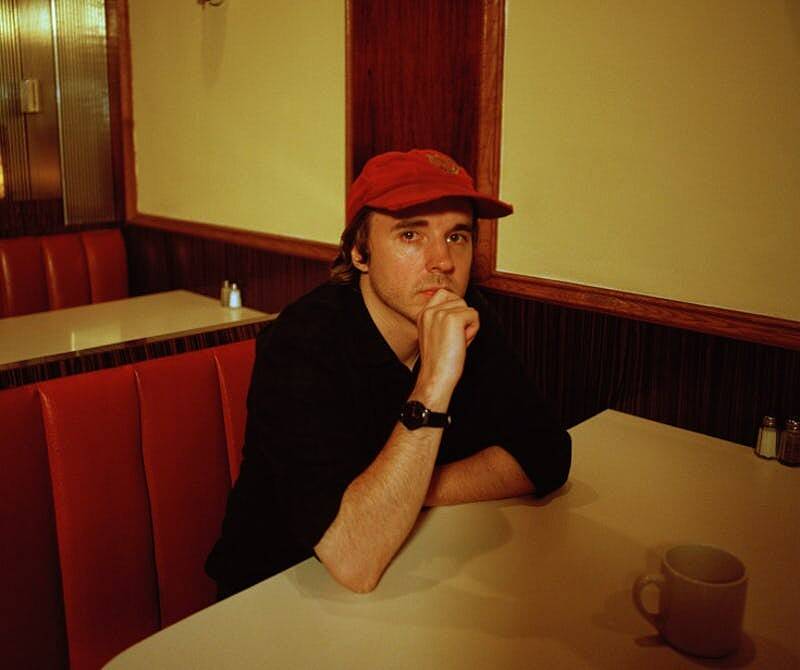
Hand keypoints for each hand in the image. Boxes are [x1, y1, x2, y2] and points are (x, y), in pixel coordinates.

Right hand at [413, 288, 479, 408]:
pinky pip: (474, 315)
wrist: (436, 375)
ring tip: (457, 341)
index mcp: (423, 314)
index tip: (452, 329)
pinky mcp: (453, 318)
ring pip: (468, 308)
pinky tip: (461, 342)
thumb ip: (443, 318)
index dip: (455, 308)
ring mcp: (440, 313)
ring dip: (468, 325)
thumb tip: (461, 306)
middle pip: (459, 300)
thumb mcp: (436, 333)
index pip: (444, 293)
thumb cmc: (439, 360)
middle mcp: (429, 310)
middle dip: (463, 319)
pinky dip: (473, 330)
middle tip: (453, 339)